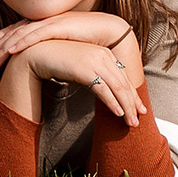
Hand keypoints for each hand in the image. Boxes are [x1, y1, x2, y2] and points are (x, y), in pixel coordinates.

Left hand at [0, 10, 134, 70]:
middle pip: (13, 33)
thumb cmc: (94, 41)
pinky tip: (10, 52)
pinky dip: (21, 42)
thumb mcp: (68, 48)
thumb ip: (54, 52)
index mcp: (46, 25)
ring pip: (20, 35)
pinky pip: (35, 34)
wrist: (113, 31)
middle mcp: (45, 21)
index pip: (17, 31)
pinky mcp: (59, 25)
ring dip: (3, 49)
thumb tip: (44, 63)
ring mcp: (51, 22)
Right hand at [9, 38, 145, 126]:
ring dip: (126, 106)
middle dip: (133, 104)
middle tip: (138, 120)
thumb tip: (108, 92)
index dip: (133, 94)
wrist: (37, 55)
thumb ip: (96, 75)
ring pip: (117, 87)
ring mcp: (95, 61)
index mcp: (106, 54)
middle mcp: (104, 56)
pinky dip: (112, 102)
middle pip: (124, 84)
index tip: (139, 108)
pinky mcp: (85, 68)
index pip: (124, 77)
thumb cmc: (59, 62)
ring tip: (130, 122)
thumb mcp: (82, 67)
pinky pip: (103, 89)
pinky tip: (118, 113)